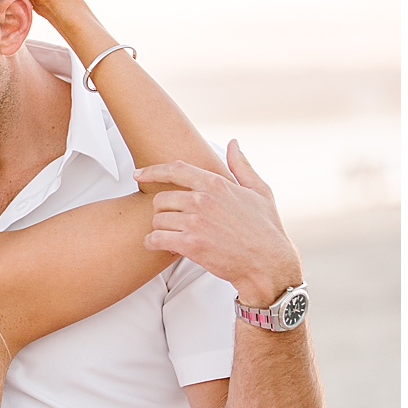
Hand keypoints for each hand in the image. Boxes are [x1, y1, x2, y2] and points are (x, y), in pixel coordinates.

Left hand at [136, 142, 302, 305]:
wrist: (268, 264)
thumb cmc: (266, 229)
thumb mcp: (259, 191)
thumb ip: (241, 166)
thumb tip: (233, 143)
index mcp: (216, 184)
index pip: (175, 170)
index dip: (153, 170)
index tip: (139, 174)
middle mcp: (203, 200)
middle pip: (162, 198)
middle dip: (164, 211)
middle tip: (173, 222)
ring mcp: (196, 222)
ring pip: (158, 220)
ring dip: (161, 229)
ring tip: (173, 237)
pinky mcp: (191, 245)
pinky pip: (156, 239)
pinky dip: (154, 244)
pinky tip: (163, 247)